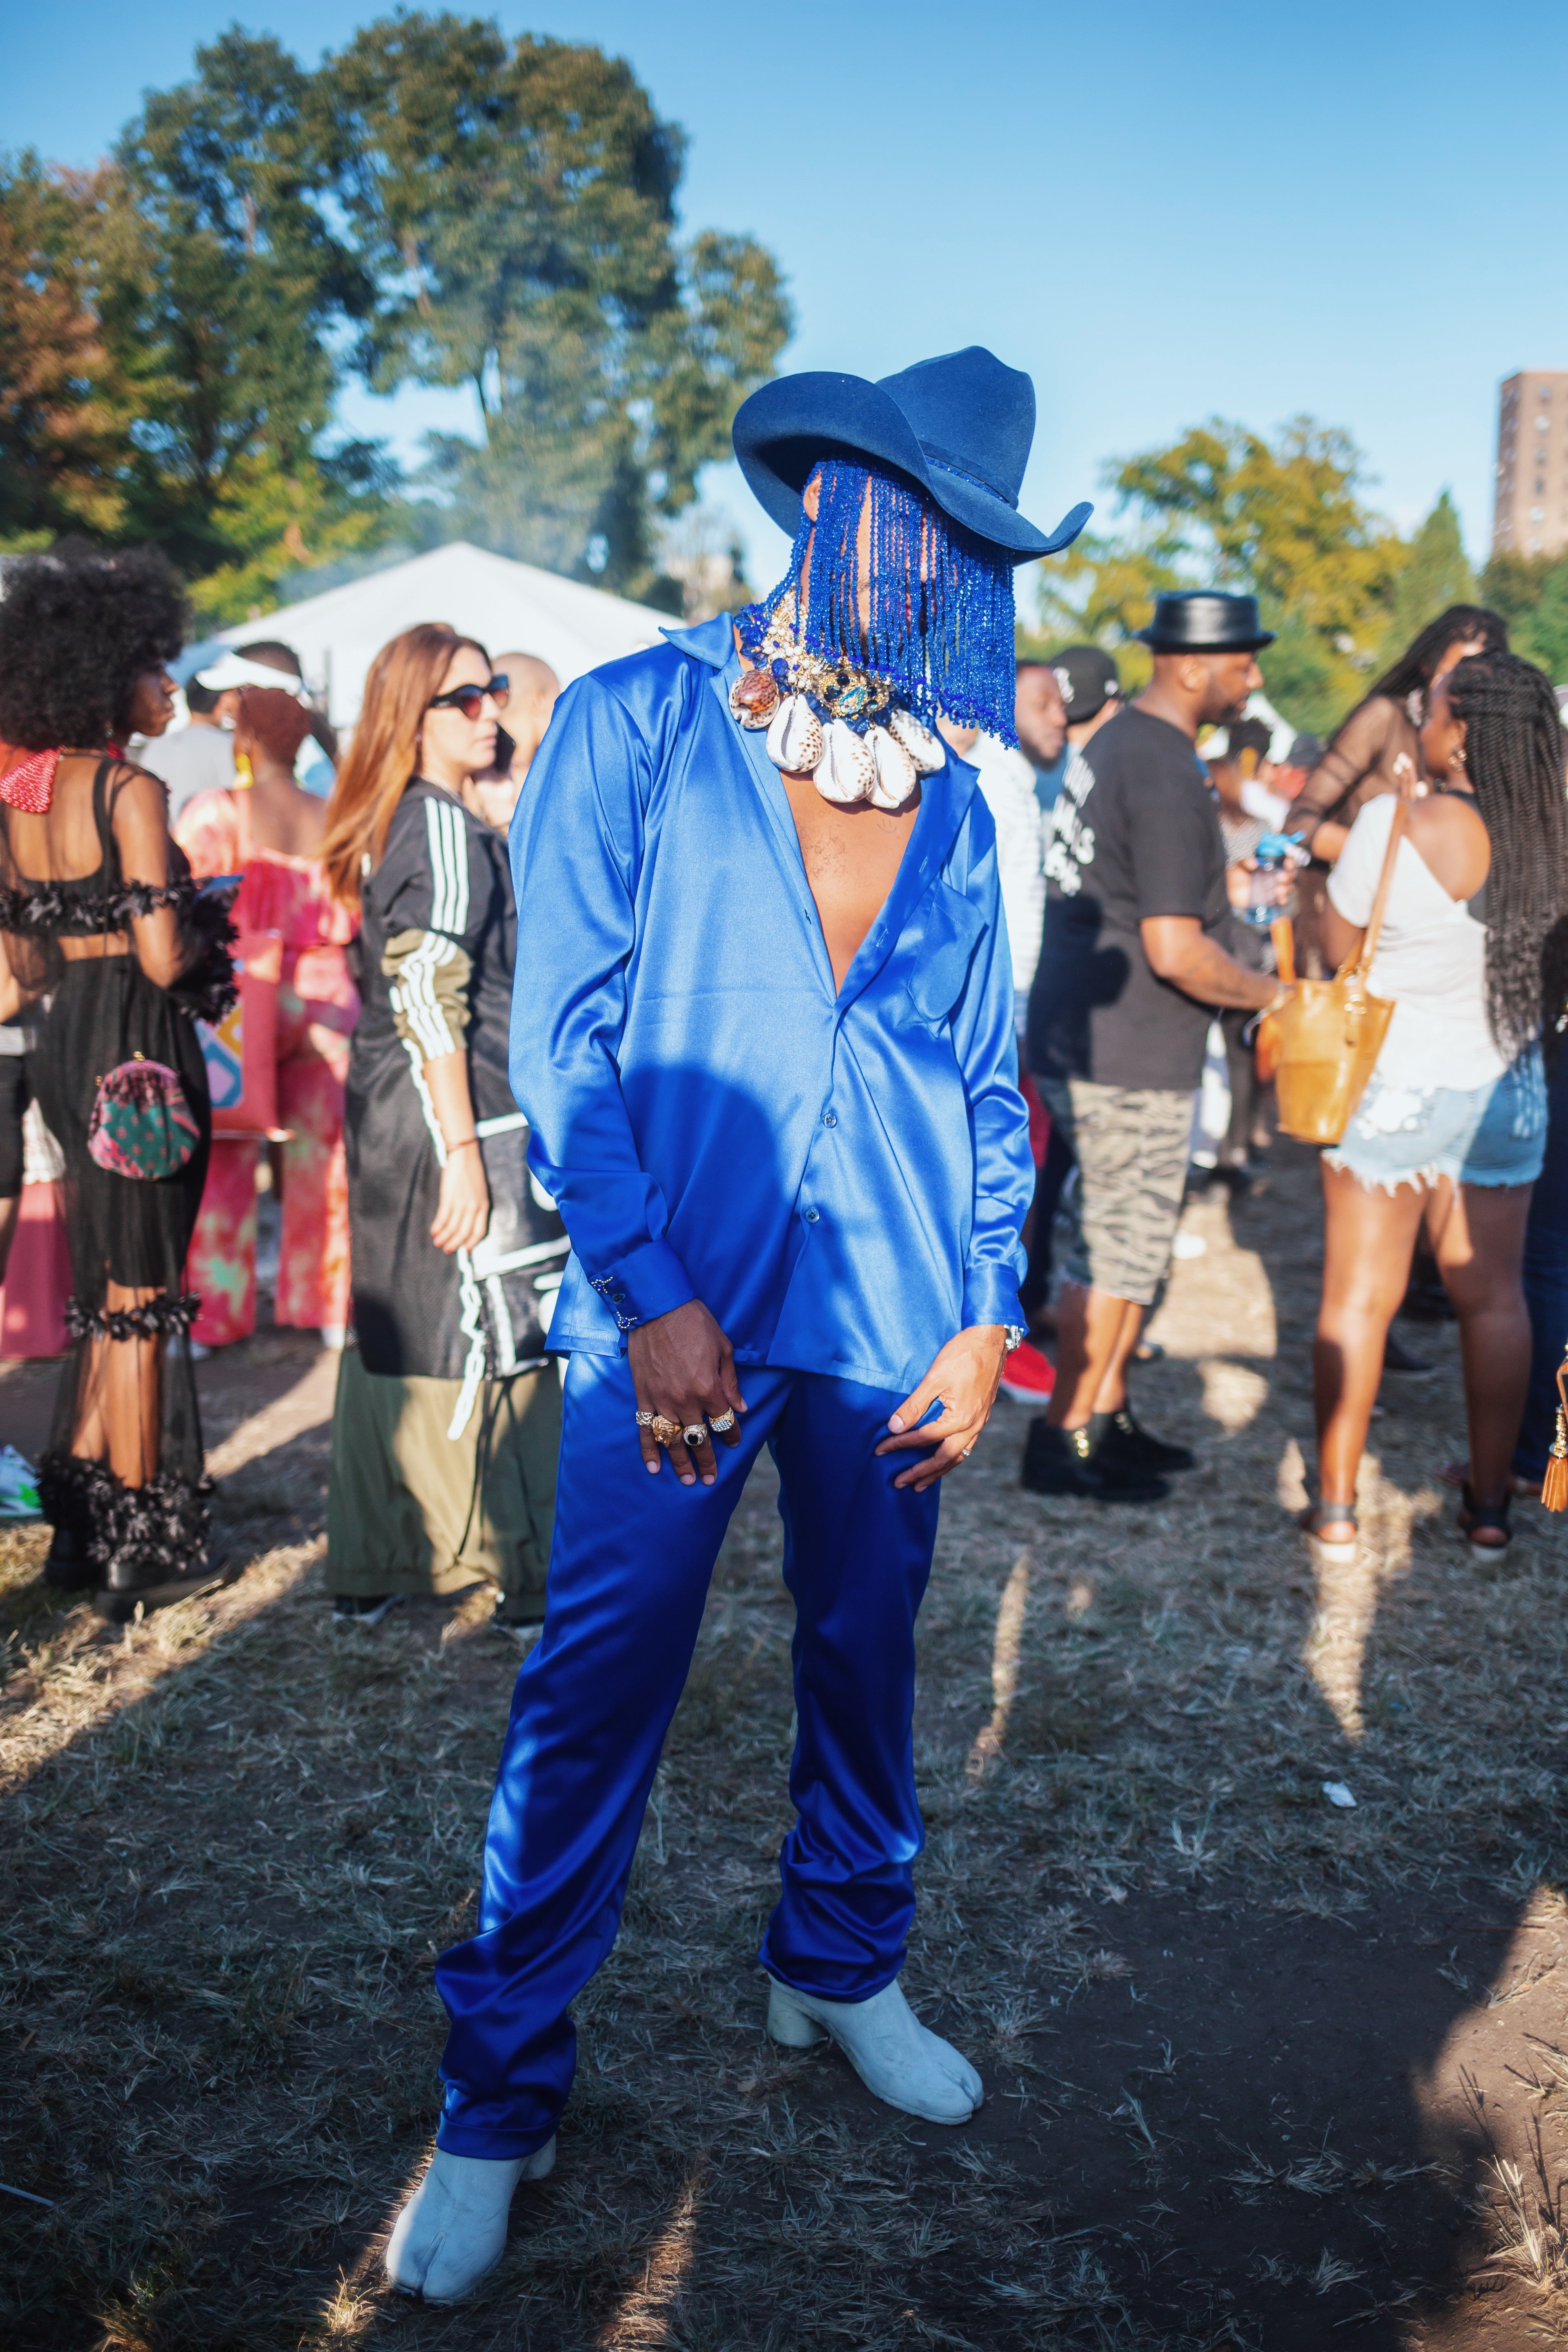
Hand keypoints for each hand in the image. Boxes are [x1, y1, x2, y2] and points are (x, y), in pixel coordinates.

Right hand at [430, 1140, 489, 1254]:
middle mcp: (473, 1207)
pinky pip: (443, 1217)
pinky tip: (434, 1231)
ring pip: (453, 1228)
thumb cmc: (472, 1172)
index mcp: (484, 1206)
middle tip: (448, 1250)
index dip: (472, 1242)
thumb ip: (476, 1206)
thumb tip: (468, 1221)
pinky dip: (438, 1227)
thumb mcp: (480, 1191)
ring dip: (444, 1238)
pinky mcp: (449, 1198)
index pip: (480, 1231)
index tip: (466, 1250)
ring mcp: (461, 1203)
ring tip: (438, 1243)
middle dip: (455, 1244)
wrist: (464, 1156)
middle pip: (465, 1233)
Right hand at [629, 1298, 746, 1487]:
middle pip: (699, 1438)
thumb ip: (731, 1382)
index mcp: (709, 1388)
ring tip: (687, 1481)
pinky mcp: (643, 1396)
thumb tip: (741, 1409)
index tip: (734, 1442)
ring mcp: (662, 1400)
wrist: (658, 1307)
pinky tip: (654, 1467)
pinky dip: (649, 1450)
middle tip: (710, 1479)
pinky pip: (645, 1429)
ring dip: (681, 1463)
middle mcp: (686, 1400)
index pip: (724, 1421)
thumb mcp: (724, 1349)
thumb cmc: (695, 1323)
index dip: (731, 1434)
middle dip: (706, 1461)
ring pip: (673, 1440)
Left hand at [875, 1325, 1007, 1491]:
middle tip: (899, 1482)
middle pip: (943, 1459)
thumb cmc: (962, 1355)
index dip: (899, 1444)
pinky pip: (966, 1447)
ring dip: (938, 1471)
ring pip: (958, 1456)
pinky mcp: (981, 1417)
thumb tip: (894, 1426)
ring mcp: (979, 1423)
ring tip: (920, 1484)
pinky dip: (951, 1458)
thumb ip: (914, 1405)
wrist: (991, 1340)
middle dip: (920, 1472)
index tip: (880, 1449)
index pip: (923, 1438)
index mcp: (960, 1418)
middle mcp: (972, 1426)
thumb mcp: (934, 1378)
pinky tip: (942, 1460)